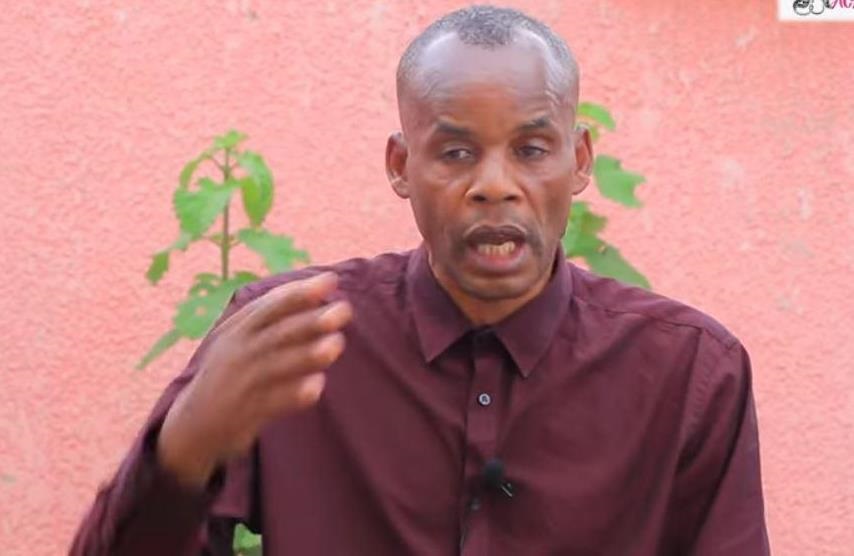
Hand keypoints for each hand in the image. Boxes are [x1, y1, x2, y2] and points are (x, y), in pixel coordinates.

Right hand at [157, 272, 352, 487]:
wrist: (193, 423)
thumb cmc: (229, 370)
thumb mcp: (239, 338)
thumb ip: (271, 316)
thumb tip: (317, 294)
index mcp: (238, 329)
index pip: (271, 306)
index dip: (300, 292)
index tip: (330, 280)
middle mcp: (239, 352)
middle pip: (278, 333)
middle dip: (311, 320)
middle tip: (344, 310)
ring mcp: (242, 383)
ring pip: (277, 365)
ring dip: (307, 354)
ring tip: (336, 344)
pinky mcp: (246, 413)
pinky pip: (273, 402)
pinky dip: (294, 394)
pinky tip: (317, 386)